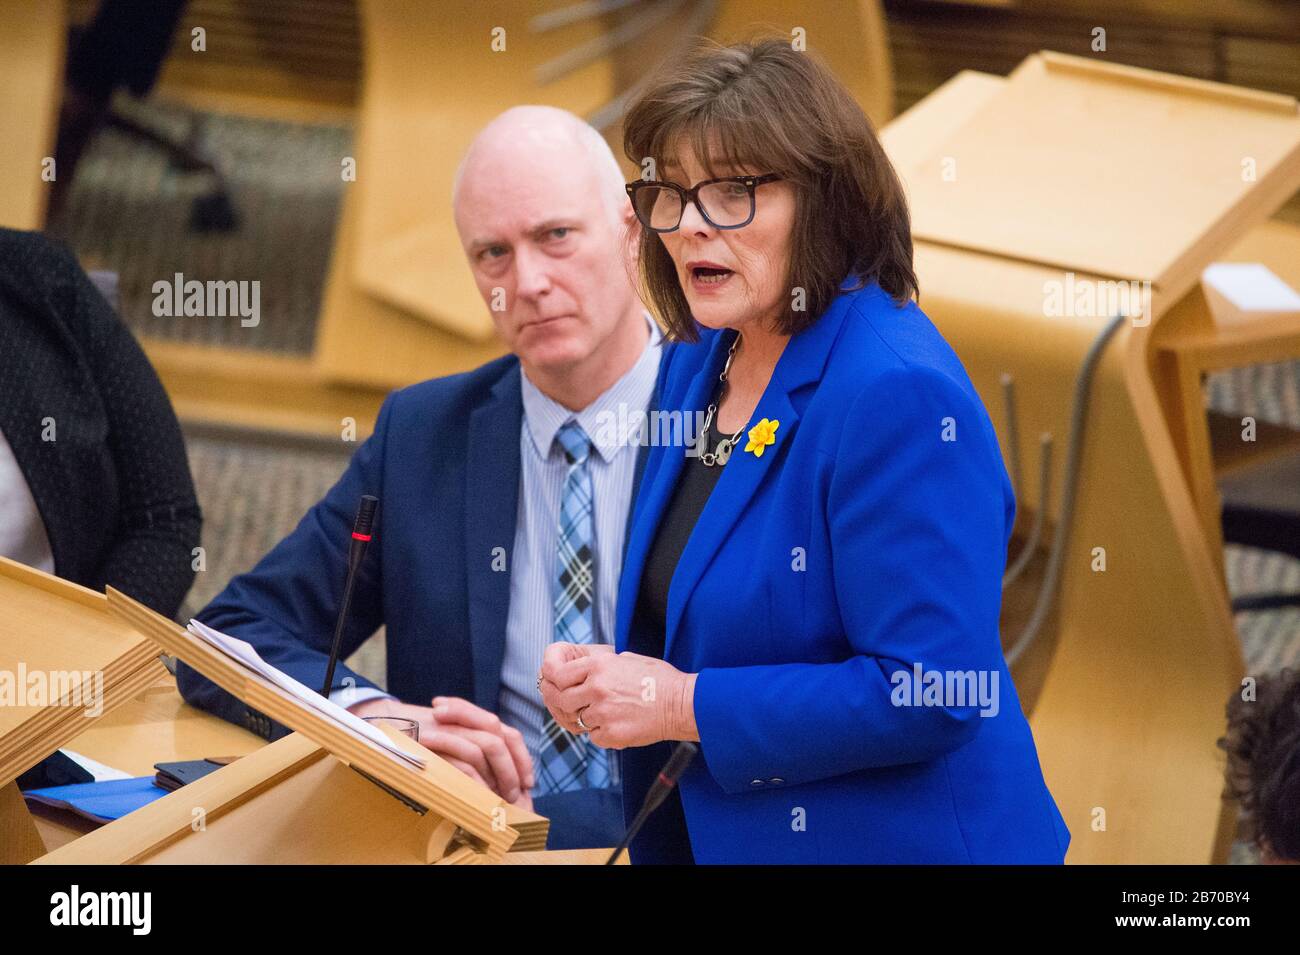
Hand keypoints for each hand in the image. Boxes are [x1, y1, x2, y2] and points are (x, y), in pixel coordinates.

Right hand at [349, 696, 533, 807]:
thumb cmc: (409, 737)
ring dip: (498, 777)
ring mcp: (444, 729)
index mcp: (465, 719)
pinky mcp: (430, 743)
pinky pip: (460, 762)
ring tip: (501, 799)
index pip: (505, 731)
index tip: (528, 781)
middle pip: (498, 739)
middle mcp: (458, 720)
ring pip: (483, 748)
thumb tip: (497, 780)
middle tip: (515, 795)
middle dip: (511, 770)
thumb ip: (467, 750)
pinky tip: (480, 797)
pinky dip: (475, 782)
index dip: (520, 756)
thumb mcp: (443, 740)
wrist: (372, 722)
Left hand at [540, 645, 697, 749]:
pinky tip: (619, 723)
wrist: (681, 704)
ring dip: (587, 718)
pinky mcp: (611, 734)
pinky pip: (594, 736)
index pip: (558, 674)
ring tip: (608, 712)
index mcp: (599, 665)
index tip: (553, 685)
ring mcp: (603, 713)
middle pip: (561, 700)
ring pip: (577, 719)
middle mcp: (597, 688)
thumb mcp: (626, 658)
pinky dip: (602, 732)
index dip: (552, 681)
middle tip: (571, 704)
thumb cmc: (658, 679)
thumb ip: (598, 663)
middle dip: (562, 703)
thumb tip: (576, 669)